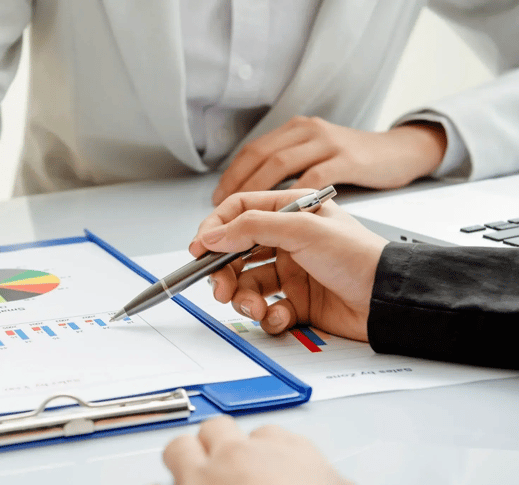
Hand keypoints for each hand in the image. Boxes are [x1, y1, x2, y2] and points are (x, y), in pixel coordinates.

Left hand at [138, 416, 363, 484]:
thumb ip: (331, 484)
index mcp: (284, 453)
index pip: (267, 434)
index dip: (259, 449)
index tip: (259, 460)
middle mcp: (240, 458)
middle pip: (216, 429)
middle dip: (215, 445)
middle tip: (219, 464)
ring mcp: (204, 482)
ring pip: (178, 449)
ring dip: (180, 464)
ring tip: (186, 479)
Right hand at [190, 190, 387, 340]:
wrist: (388, 300)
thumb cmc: (359, 256)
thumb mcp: (301, 229)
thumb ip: (251, 227)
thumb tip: (213, 233)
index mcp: (290, 212)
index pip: (239, 213)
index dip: (215, 229)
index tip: (199, 248)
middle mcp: (288, 241)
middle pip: (237, 254)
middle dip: (224, 273)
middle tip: (221, 288)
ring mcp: (292, 273)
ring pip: (248, 286)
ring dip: (245, 299)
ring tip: (255, 308)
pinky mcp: (298, 302)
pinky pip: (268, 310)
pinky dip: (269, 317)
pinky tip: (283, 316)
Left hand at [212, 117, 446, 204]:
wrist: (403, 156)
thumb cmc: (357, 170)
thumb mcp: (315, 165)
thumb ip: (285, 176)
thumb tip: (244, 202)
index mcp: (296, 133)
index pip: (253, 151)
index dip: (231, 176)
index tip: (216, 200)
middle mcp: (308, 134)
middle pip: (260, 155)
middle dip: (237, 183)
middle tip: (222, 210)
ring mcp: (328, 144)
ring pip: (280, 163)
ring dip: (256, 189)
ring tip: (244, 214)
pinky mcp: (348, 160)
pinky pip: (313, 178)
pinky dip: (293, 197)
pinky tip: (280, 216)